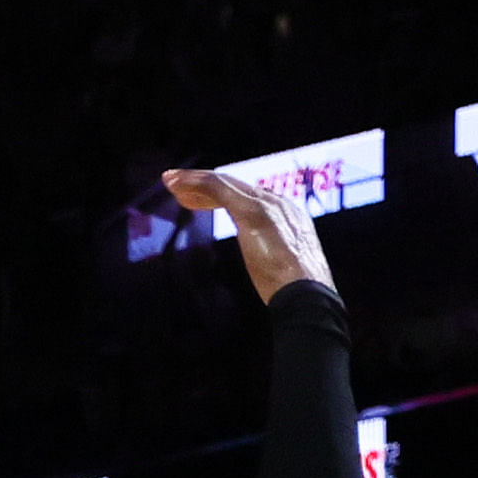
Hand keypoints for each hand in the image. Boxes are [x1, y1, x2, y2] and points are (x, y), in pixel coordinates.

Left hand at [162, 161, 327, 298]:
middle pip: (234, 185)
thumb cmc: (295, 292)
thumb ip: (272, 258)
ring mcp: (266, 205)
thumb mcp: (283, 268)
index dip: (220, 196)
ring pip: (223, 182)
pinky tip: (175, 185)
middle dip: (203, 183)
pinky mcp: (252, 212)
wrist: (308, 297)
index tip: (197, 200)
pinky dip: (195, 184)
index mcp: (288, 214)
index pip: (248, 196)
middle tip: (176, 183)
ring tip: (169, 180)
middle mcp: (278, 203)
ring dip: (193, 180)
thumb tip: (267, 266)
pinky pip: (218, 188)